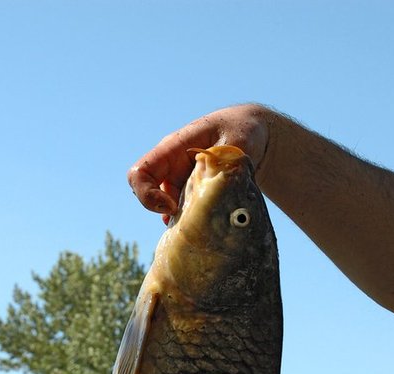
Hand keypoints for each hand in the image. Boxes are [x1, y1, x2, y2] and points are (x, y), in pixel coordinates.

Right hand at [127, 103, 271, 216]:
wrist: (252, 133)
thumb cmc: (242, 130)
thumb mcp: (237, 144)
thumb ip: (226, 165)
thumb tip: (221, 191)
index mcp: (174, 148)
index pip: (141, 172)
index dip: (148, 195)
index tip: (172, 208)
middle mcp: (170, 166)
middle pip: (146, 194)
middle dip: (164, 213)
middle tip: (190, 221)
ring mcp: (178, 180)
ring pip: (164, 208)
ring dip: (180, 220)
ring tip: (206, 222)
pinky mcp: (189, 193)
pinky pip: (180, 213)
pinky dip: (190, 222)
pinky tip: (209, 223)